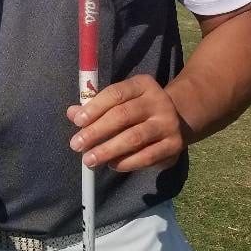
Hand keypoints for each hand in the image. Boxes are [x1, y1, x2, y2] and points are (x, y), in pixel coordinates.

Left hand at [67, 76, 189, 172]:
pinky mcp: (174, 145)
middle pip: (123, 115)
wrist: (178, 120)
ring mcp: (168, 123)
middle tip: (76, 145)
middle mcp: (158, 101)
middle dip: (97, 132)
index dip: (95, 107)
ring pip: (134, 138)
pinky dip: (127, 162)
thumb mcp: (120, 101)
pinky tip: (112, 165)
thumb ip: (96, 106)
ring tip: (89, 160)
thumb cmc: (138, 109)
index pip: (116, 93)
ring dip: (108, 150)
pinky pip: (147, 156)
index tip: (77, 122)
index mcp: (142, 85)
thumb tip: (72, 113)